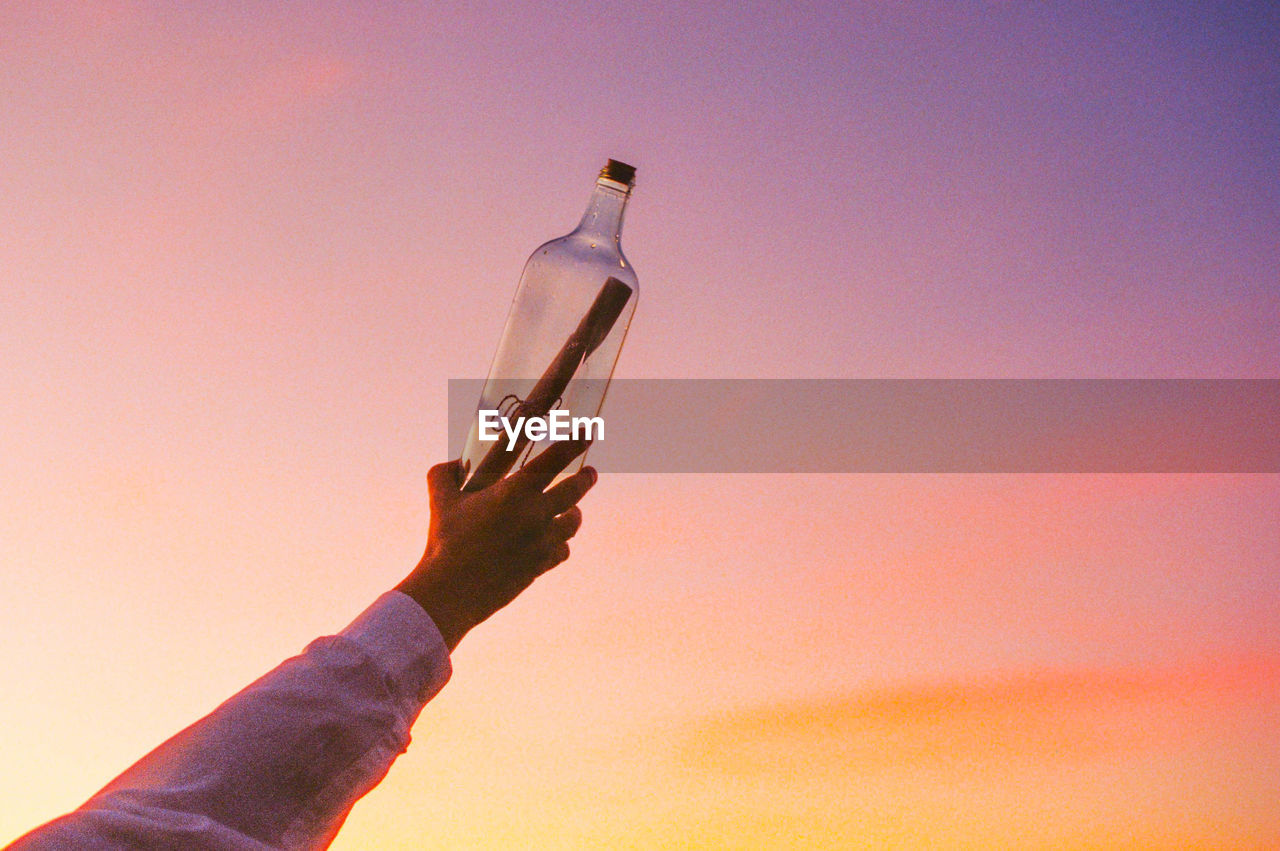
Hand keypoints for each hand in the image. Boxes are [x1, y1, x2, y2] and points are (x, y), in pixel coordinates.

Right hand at [396, 439, 596, 650]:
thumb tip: (453, 462)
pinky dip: (559, 544)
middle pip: (575, 489)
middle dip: (586, 478)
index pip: (554, 459)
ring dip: (573, 512)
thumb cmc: (445, 542)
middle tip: (589, 473)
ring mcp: (542, 542)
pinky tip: (552, 542)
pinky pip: (562, 550)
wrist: (452, 590)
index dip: (574, 442)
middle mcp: (535, 514)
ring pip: (573, 521)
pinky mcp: (541, 565)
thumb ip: (444, 474)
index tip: (589, 432)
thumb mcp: (441, 501)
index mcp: (515, 492)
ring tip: (571, 509)